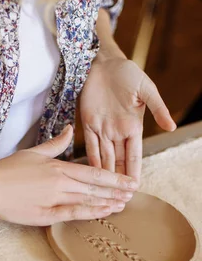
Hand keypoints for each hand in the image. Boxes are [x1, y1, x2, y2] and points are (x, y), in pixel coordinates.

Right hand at [0, 125, 137, 225]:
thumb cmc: (8, 169)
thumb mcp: (34, 152)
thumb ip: (55, 143)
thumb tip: (69, 129)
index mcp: (58, 167)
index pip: (93, 172)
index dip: (113, 177)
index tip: (128, 180)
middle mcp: (61, 182)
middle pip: (95, 187)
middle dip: (116, 190)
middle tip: (134, 193)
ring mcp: (54, 198)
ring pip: (88, 200)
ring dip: (108, 202)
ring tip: (124, 204)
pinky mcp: (45, 213)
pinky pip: (73, 212)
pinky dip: (90, 212)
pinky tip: (104, 212)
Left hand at [80, 52, 175, 181]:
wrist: (103, 62)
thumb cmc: (127, 73)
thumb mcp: (146, 89)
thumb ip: (157, 108)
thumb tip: (172, 126)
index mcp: (133, 126)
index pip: (134, 155)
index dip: (134, 171)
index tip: (135, 187)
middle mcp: (118, 132)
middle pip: (119, 161)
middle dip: (118, 180)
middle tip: (119, 198)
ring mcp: (102, 129)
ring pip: (104, 158)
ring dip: (104, 175)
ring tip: (104, 193)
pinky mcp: (88, 124)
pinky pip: (90, 146)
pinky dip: (90, 160)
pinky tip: (90, 175)